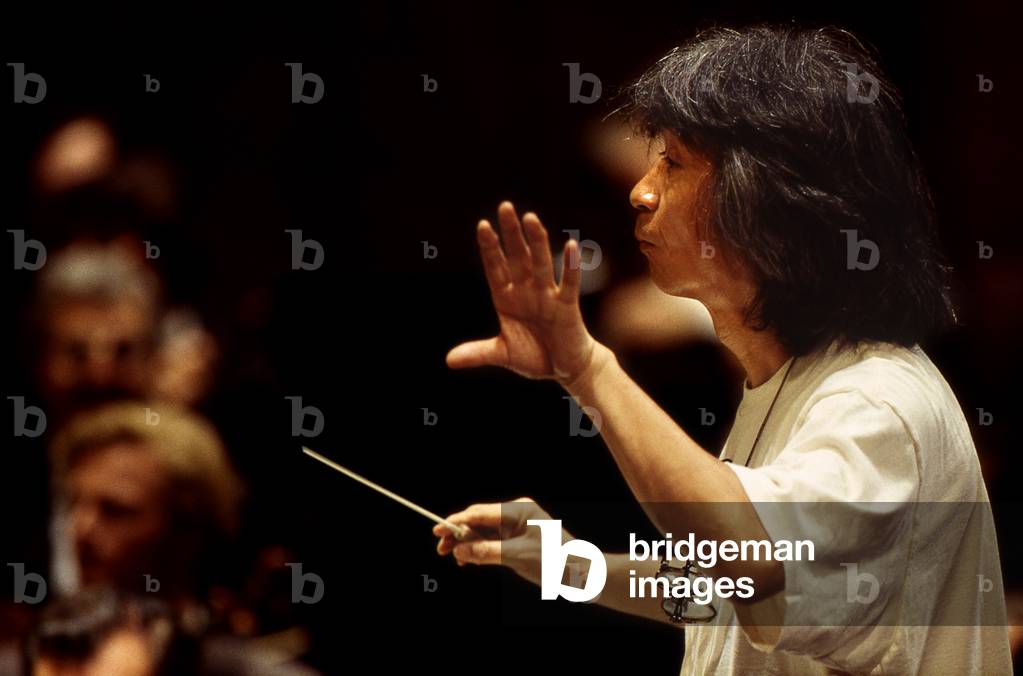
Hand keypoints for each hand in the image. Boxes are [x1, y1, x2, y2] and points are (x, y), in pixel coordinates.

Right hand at [433, 497, 571, 586]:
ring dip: (468, 543)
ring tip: (455, 558)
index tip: (438, 530)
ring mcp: (516, 525)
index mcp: (518, 510)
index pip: (480, 513)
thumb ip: (486, 552)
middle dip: (460, 534)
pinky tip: (468, 559)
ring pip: (483, 532)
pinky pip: (492, 540)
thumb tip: (460, 549)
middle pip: (479, 521)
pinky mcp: (517, 538)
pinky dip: (479, 549)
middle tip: (441, 550)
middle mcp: (516, 513)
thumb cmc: (555, 562)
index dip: (457, 522)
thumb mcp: (517, 557)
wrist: (581, 574)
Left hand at [446, 201, 597, 384]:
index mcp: (507, 298)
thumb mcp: (502, 354)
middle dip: (511, 233)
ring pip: (541, 263)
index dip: (490, 248)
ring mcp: (547, 296)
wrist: (565, 369)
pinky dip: (571, 266)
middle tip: (505, 207)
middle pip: (518, 256)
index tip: (483, 225)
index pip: (496, 267)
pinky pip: (569, 283)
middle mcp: (527, 290)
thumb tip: (449, 360)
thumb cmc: (535, 355)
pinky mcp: (567, 306)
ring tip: (530, 218)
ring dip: (536, 242)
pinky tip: (571, 245)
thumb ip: (478, 353)